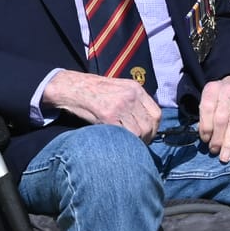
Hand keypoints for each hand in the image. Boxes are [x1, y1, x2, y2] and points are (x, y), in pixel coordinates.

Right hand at [43, 70, 159, 140]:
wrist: (73, 87)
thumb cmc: (95, 91)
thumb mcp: (120, 89)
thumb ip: (134, 101)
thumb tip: (147, 122)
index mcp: (136, 88)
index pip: (157, 114)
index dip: (154, 128)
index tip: (148, 135)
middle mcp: (131, 96)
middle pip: (150, 125)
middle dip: (146, 138)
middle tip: (138, 143)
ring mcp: (120, 105)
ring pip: (139, 132)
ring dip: (135, 142)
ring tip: (128, 143)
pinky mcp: (108, 115)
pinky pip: (124, 134)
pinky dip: (123, 140)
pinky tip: (116, 140)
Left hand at [195, 75, 229, 162]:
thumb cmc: (221, 98)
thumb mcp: (210, 100)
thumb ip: (205, 116)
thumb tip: (205, 137)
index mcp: (212, 89)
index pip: (207, 110)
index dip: (205, 127)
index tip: (205, 140)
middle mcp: (227, 91)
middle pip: (221, 119)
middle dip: (217, 138)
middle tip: (214, 150)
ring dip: (229, 142)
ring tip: (225, 156)